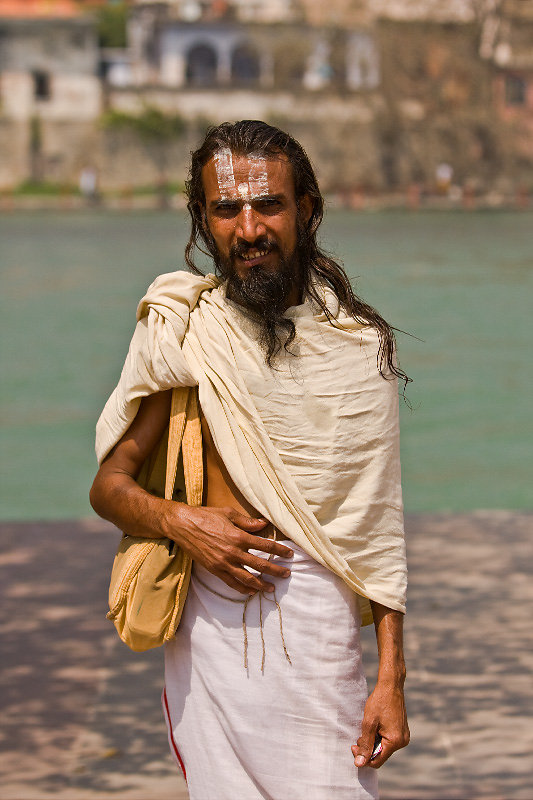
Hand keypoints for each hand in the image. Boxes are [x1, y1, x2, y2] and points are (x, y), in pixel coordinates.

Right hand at [168, 504, 292, 595]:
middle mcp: (233, 552)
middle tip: (286, 574)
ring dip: (262, 584)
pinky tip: (251, 591)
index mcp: (239, 536)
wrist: (182, 525)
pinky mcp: (214, 570)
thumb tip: (264, 524)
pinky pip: (231, 583)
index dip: (280, 551)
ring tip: (271, 588)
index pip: (266, 546)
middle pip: (261, 565)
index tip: (289, 554)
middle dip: (276, 571)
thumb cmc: (205, 516)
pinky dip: (243, 589)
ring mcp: (223, 563)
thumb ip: (248, 522)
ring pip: (247, 578)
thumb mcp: (229, 513)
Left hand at [351, 682, 409, 768]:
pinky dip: (379, 737)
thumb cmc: (379, 702)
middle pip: (380, 755)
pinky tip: (375, 727)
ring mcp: (404, 737)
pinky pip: (388, 741)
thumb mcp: (369, 723)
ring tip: (367, 728)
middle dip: (367, 748)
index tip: (353, 746)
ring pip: (384, 748)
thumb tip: (359, 764)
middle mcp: (402, 742)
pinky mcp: (402, 732)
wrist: (391, 686)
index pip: (377, 761)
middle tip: (358, 735)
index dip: (363, 757)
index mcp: (395, 741)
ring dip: (373, 742)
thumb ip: (365, 745)